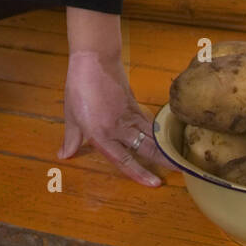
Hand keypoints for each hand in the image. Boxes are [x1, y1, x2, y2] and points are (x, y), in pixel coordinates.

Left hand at [58, 50, 180, 187]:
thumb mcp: (70, 116)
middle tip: (180, 171)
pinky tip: (164, 137)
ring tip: (180, 158)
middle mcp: (118, 128)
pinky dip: (157, 131)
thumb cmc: (79, 88)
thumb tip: (64, 156)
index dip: (139, 174)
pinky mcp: (134, 104)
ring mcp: (129, 115)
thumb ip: (71, 139)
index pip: (123, 160)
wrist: (94, 60)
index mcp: (100, 134)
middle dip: (163, 161)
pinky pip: (148, 121)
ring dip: (165, 147)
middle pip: (145, 148)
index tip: (155, 184)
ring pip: (151, 135)